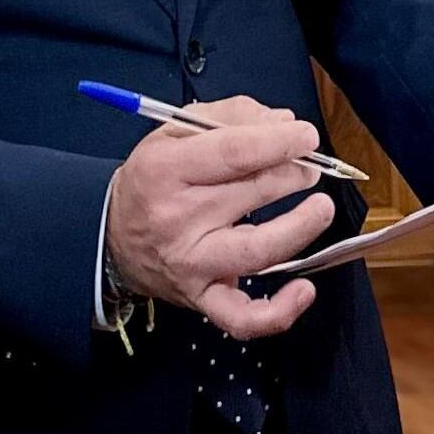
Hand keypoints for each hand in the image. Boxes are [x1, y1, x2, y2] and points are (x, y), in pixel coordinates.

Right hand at [105, 96, 335, 339]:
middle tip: (308, 166)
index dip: (280, 142)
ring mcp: (191, 262)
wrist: (113, 238)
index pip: (234, 152)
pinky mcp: (202, 297)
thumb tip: (284, 122)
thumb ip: (231, 116)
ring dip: (301, 227)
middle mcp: (177, 218)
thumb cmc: (152, 180)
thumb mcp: (175, 132)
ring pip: (258, 250)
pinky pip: (242, 316)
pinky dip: (279, 311)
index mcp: (165, 169)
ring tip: (320, 207)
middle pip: (252, 192)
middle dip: (293, 174)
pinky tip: (304, 290)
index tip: (306, 135)